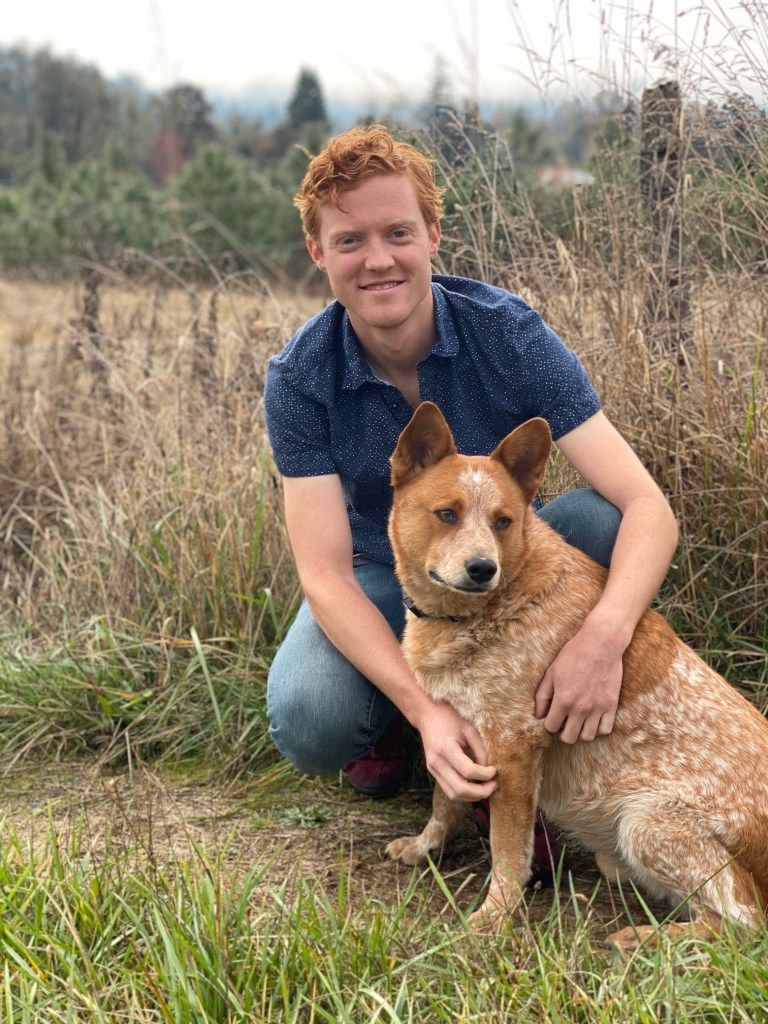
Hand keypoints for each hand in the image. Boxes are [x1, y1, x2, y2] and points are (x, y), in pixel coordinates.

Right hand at [414, 700, 497, 801]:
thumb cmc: (450, 719)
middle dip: (481, 792)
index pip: (468, 772)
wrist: (428, 715)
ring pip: (454, 795)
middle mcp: (436, 762)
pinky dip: (464, 792)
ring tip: (486, 787)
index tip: (495, 770)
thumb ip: (480, 751)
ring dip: (473, 796)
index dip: (485, 775)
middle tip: (494, 785)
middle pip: (460, 789)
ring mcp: (433, 769)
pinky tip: (475, 785)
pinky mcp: (433, 772)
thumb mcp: (469, 730)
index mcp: (446, 749)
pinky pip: (450, 790)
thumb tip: (489, 771)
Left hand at [534, 619, 624, 743]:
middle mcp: (581, 708)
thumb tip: (538, 716)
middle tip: (564, 721)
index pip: (551, 727)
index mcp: (563, 699)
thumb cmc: (573, 655)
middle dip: (563, 732)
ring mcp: (598, 708)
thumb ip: (543, 696)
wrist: (601, 644)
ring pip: (587, 736)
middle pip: (569, 737)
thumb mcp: (552, 672)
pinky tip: (593, 718)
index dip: (549, 723)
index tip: (551, 717)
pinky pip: (605, 730)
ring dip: (580, 732)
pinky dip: (598, 728)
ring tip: (578, 721)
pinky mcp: (612, 705)